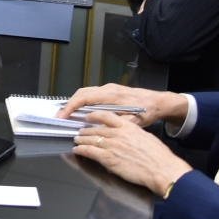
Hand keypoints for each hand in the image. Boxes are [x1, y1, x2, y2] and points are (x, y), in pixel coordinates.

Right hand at [59, 83, 186, 128]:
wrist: (158, 102)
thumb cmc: (147, 110)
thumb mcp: (133, 121)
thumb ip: (116, 123)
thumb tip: (100, 130)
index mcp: (112, 95)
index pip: (84, 98)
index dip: (71, 107)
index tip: (63, 116)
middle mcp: (108, 89)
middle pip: (81, 93)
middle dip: (68, 105)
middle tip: (59, 117)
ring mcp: (108, 89)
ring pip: (85, 93)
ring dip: (74, 103)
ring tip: (67, 116)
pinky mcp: (110, 91)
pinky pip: (91, 94)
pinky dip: (82, 102)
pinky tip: (80, 111)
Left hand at [70, 110, 191, 195]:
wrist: (161, 169)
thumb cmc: (158, 156)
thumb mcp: (145, 137)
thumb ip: (132, 134)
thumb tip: (127, 136)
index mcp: (128, 126)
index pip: (106, 116)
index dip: (95, 116)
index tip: (89, 117)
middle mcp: (118, 134)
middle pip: (96, 129)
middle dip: (86, 130)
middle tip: (80, 131)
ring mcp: (112, 145)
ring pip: (90, 139)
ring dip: (81, 140)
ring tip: (77, 140)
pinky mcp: (108, 158)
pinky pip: (90, 151)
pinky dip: (81, 150)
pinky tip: (77, 150)